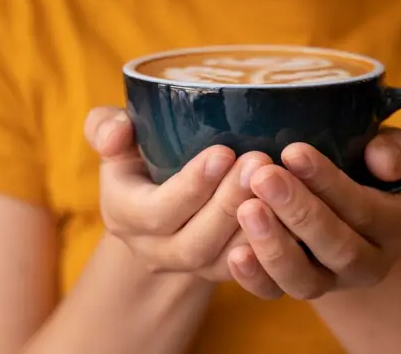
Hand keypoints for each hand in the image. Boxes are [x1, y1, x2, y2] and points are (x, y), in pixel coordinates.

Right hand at [86, 107, 273, 281]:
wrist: (163, 199)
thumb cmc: (141, 154)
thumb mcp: (118, 139)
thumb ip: (106, 128)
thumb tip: (116, 132)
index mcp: (125, 215)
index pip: (157, 212)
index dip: (191, 187)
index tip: (223, 152)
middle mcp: (155, 251)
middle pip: (195, 243)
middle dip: (228, 203)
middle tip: (259, 162)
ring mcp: (192, 266)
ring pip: (226, 261)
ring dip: (256, 224)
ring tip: (279, 181)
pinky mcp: (225, 272)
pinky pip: (253, 273)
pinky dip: (274, 245)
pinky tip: (293, 211)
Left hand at [228, 129, 400, 299]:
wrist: (353, 215)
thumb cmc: (368, 169)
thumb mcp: (391, 151)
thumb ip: (395, 151)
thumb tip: (382, 160)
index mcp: (396, 226)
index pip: (363, 208)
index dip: (328, 181)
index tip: (293, 151)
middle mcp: (369, 263)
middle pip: (336, 247)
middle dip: (297, 211)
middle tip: (262, 176)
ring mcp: (332, 282)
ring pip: (305, 279)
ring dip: (274, 247)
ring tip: (246, 209)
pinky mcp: (298, 289)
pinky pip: (275, 293)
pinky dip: (254, 277)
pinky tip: (234, 253)